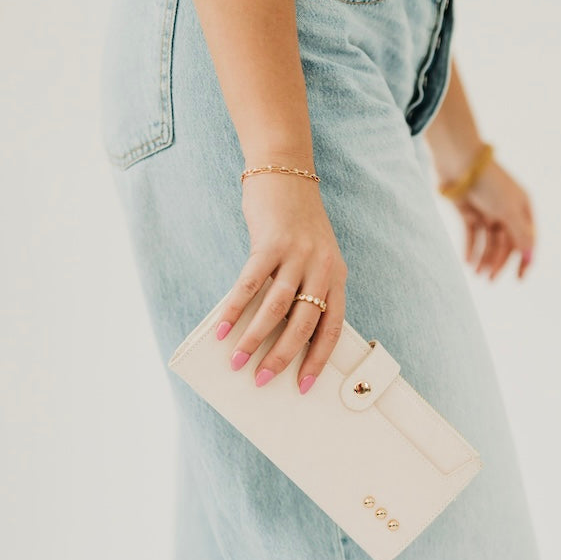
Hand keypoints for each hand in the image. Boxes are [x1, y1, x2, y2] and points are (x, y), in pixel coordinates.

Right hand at [213, 168, 347, 394]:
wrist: (286, 173)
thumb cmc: (296, 223)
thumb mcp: (314, 256)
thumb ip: (305, 288)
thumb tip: (280, 333)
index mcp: (337, 277)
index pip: (332, 328)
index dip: (318, 360)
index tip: (304, 386)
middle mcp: (322, 268)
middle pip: (303, 324)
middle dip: (283, 357)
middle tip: (263, 380)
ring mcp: (297, 255)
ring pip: (276, 309)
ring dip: (255, 339)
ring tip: (238, 363)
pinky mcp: (270, 243)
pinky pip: (250, 284)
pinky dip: (234, 309)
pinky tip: (222, 329)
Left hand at [440, 156, 536, 280]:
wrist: (459, 161)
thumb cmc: (488, 183)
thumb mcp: (508, 210)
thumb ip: (520, 235)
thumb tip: (531, 258)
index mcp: (522, 208)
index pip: (527, 239)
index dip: (524, 260)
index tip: (519, 279)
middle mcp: (506, 210)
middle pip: (505, 243)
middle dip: (498, 262)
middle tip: (488, 280)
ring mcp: (487, 211)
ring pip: (487, 241)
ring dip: (483, 258)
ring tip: (475, 274)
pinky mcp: (468, 211)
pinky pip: (471, 235)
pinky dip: (470, 248)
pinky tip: (467, 262)